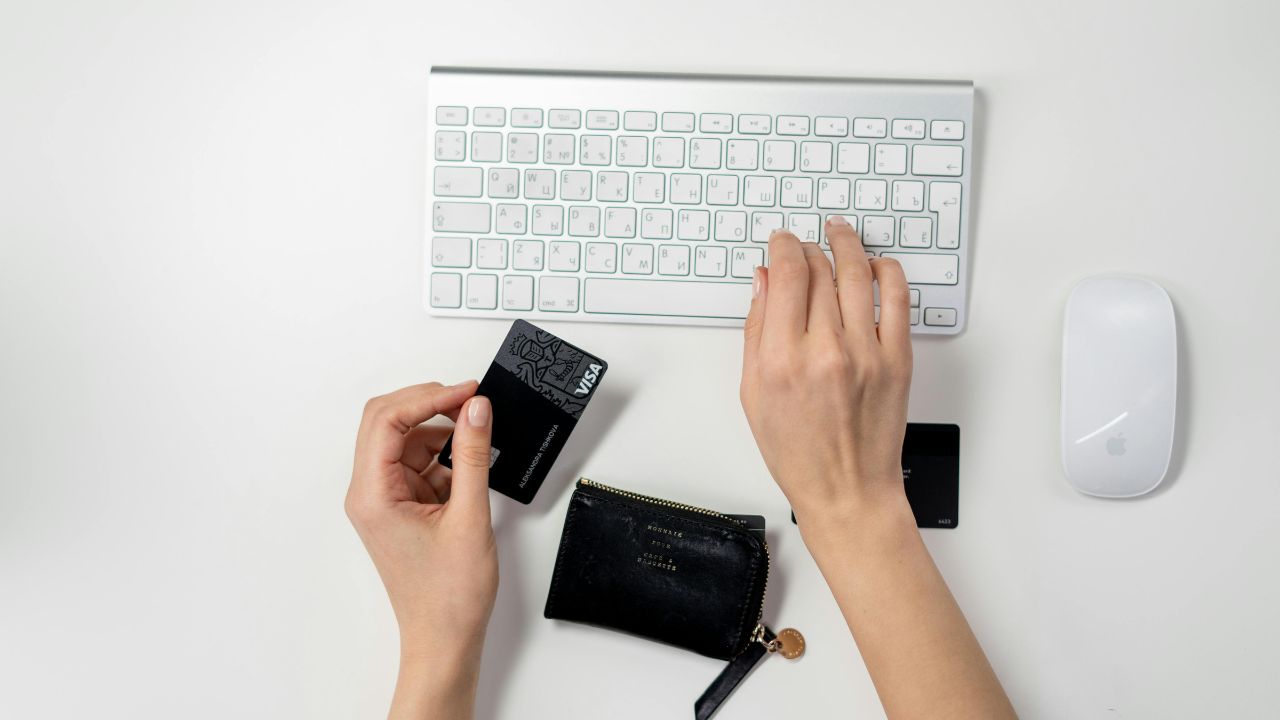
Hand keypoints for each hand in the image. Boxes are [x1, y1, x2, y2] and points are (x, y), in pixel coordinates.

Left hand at [345, 381, 496, 718]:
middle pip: (387, 421)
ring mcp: (383, 499)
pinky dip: (444, 456)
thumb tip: (476, 409)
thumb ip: (473, 455)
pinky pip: (417, 463)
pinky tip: (469, 465)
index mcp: (372, 495)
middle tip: (470, 400)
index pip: (387, 420)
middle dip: (429, 404)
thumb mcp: (470, 515)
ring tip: (478, 436)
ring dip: (439, 431)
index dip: (428, 397)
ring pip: (404, 440)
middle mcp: (369, 493)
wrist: (445, 638)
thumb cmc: (449, 596)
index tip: (467, 392)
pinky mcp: (401, 506)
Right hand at [740, 218, 913, 530]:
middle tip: (804, 244)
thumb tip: (763, 282)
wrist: (847, 491)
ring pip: (858, 274)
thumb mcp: (754, 394)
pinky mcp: (898, 360)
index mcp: (782, 359)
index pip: (786, 275)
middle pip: (820, 270)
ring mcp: (867, 353)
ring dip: (847, 244)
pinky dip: (887, 272)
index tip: (781, 242)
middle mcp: (825, 351)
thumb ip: (756, 332)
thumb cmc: (798, 453)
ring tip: (839, 233)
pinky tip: (876, 265)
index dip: (783, 247)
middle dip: (808, 247)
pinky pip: (898, 298)